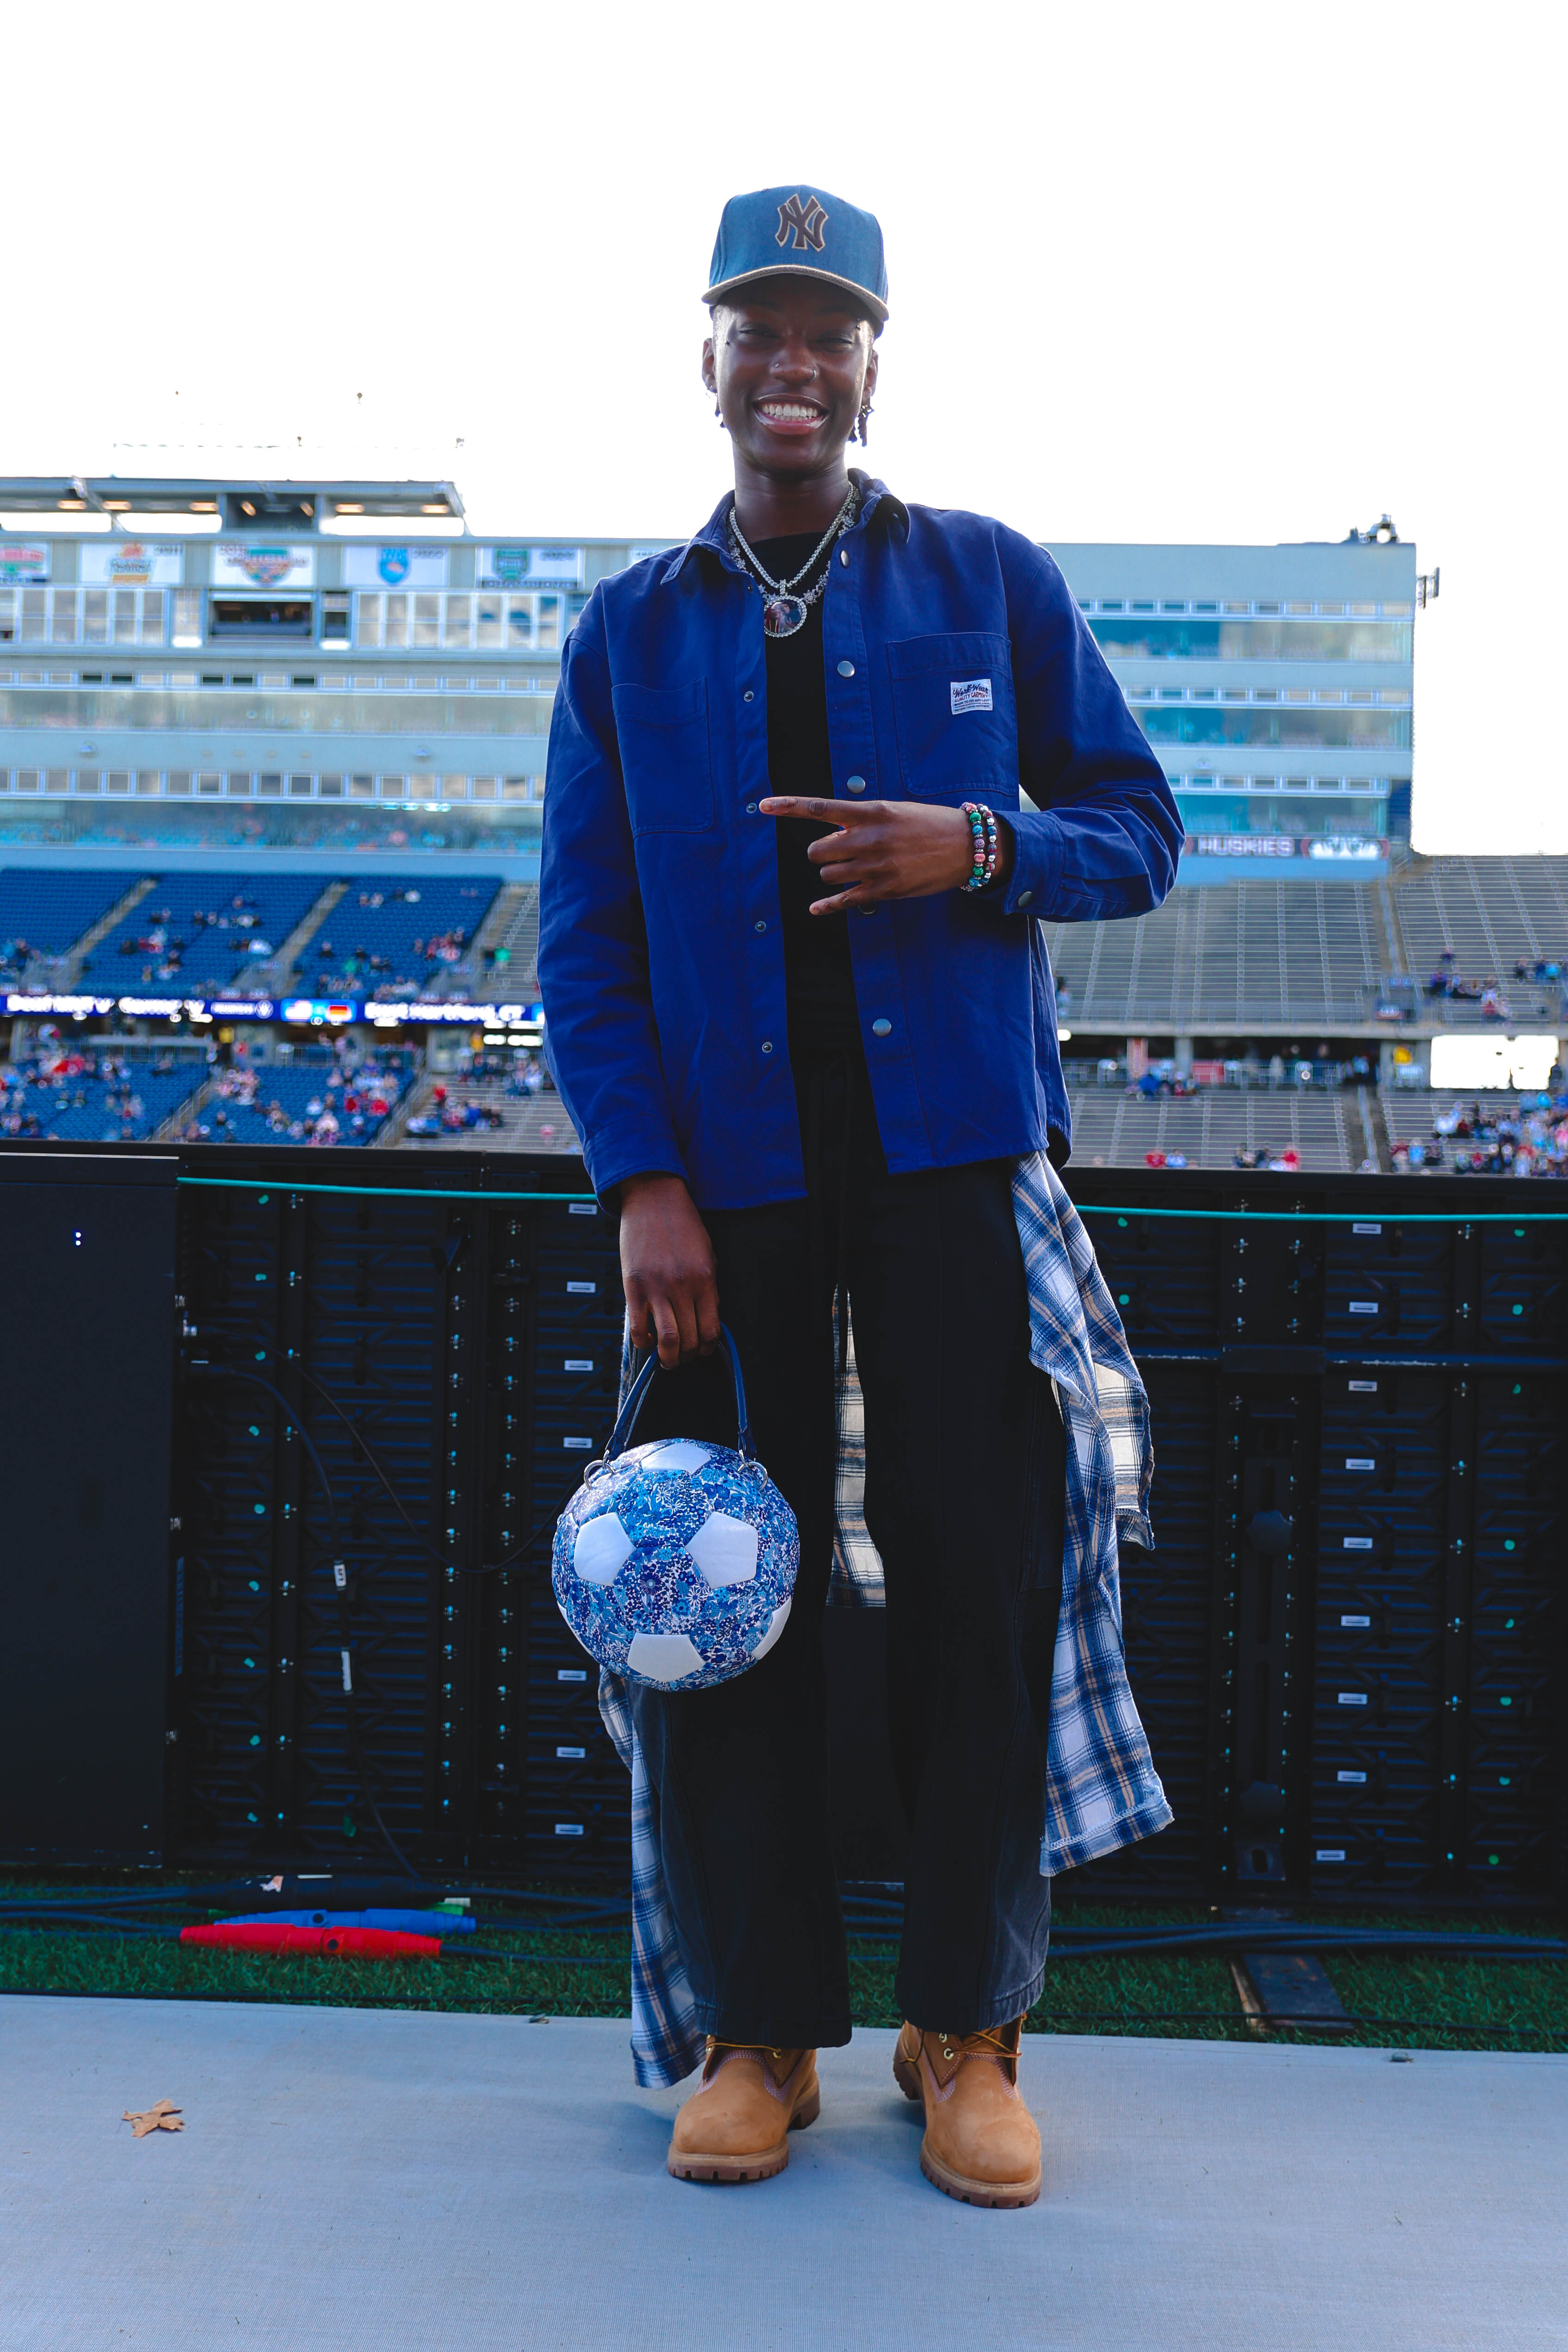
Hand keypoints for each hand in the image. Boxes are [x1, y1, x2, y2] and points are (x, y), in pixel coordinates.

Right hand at [617, 1172, 720, 1367]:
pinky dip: (643, 1342)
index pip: (712, 1329)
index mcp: (706, 1279)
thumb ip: (707, 1287)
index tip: (704, 1349)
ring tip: (668, 1359)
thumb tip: (706, 1317)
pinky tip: (646, 1341)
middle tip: (684, 1356)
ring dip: (669, 1357)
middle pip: (691, 1339)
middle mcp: (683, 1286)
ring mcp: (657, 1288)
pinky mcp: (633, 1286)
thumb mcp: (707, 1254)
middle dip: (689, 1356)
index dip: (709, 1347)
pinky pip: (638, 1327)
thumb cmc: (682, 1225)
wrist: (654, 1199)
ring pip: (667, 1339)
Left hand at [759, 796, 1008, 911]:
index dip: (787, 806)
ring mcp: (875, 866)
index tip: (762, 806)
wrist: (965, 846)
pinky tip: (816, 908)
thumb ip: (862, 820)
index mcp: (870, 812)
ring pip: (828, 874)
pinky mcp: (884, 890)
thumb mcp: (894, 811)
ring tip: (855, 869)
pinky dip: (827, 906)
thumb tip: (834, 832)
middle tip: (840, 851)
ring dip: (834, 873)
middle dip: (823, 852)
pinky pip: (843, 901)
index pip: (819, 808)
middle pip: (817, 850)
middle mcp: (869, 838)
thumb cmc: (928, 824)